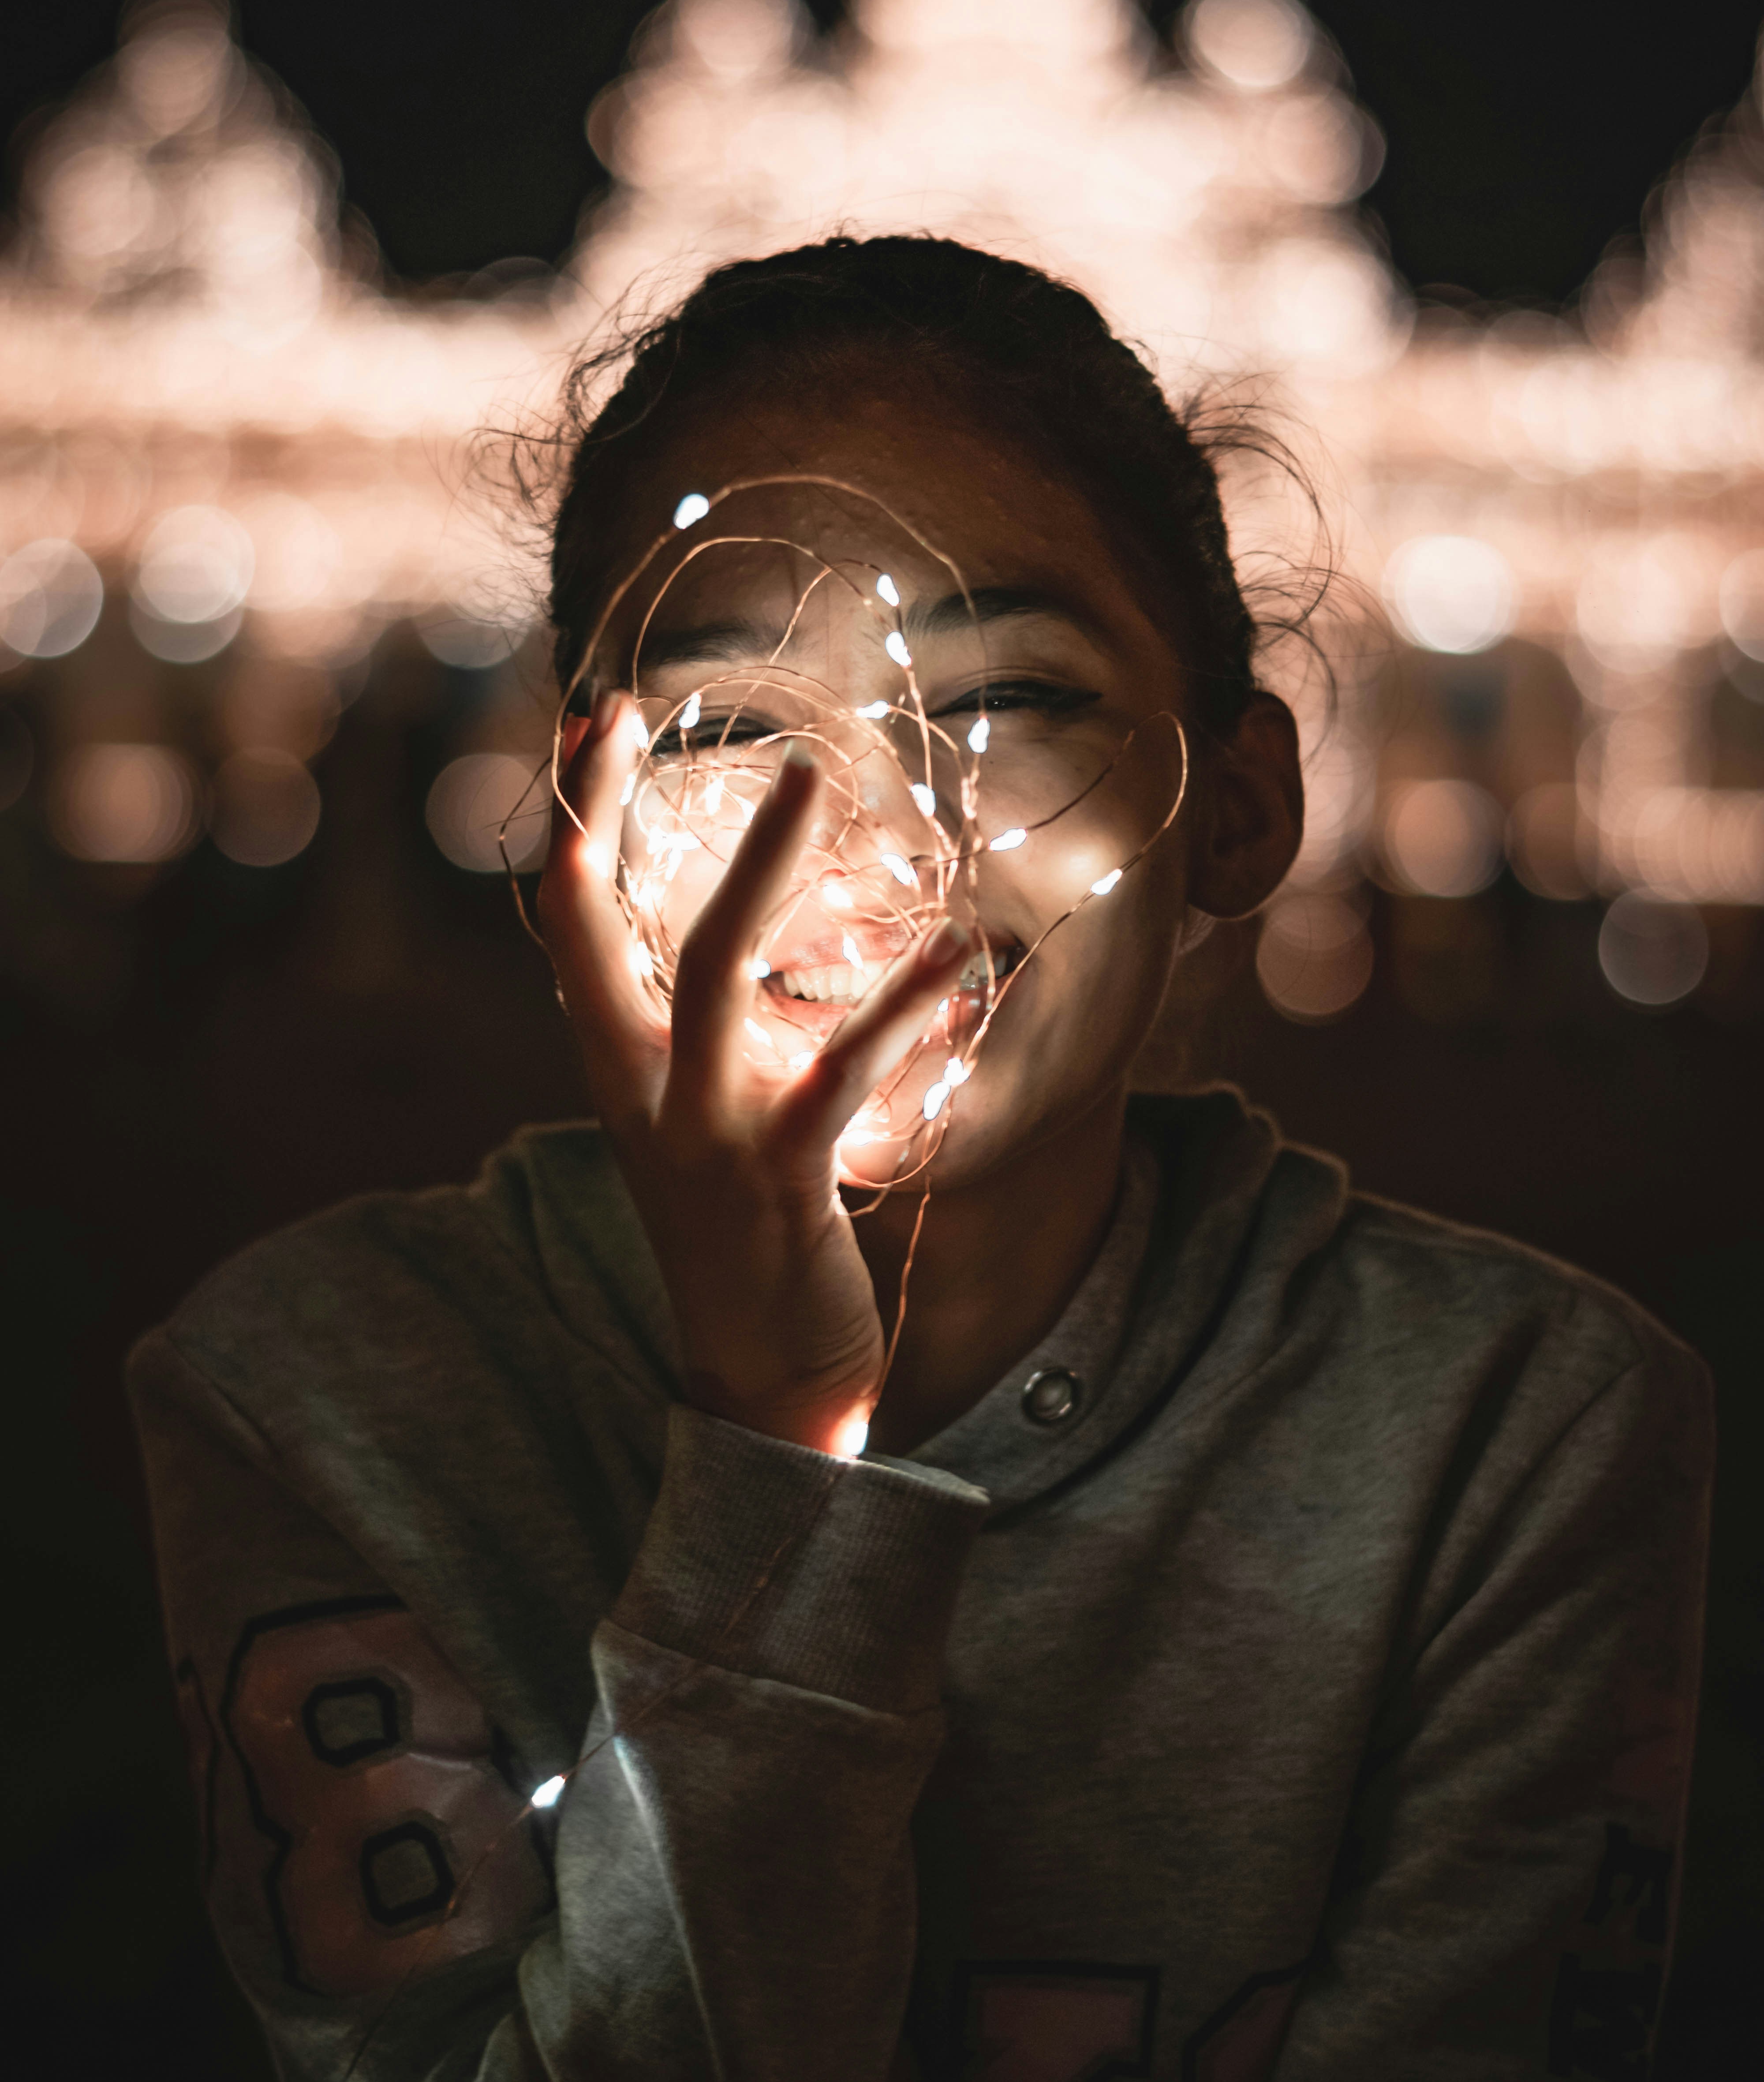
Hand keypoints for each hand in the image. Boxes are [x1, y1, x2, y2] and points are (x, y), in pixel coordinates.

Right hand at [537, 692, 970, 1457]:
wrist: (767, 1375)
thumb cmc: (747, 1226)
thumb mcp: (706, 1110)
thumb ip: (708, 1024)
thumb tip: (752, 913)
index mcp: (619, 1066)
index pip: (568, 920)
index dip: (573, 817)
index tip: (595, 717)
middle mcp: (641, 1088)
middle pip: (600, 926)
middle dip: (607, 812)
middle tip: (634, 706)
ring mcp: (705, 1132)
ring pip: (715, 971)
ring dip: (761, 865)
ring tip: (810, 777)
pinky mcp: (783, 1176)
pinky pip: (839, 1070)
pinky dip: (901, 1006)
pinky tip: (958, 954)